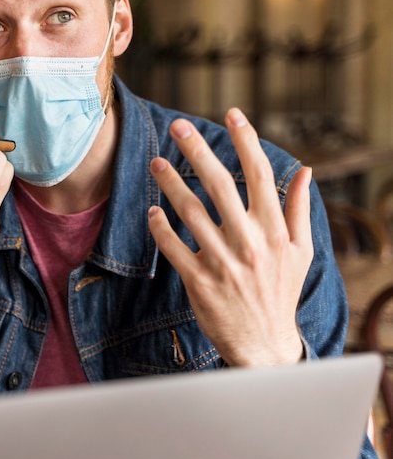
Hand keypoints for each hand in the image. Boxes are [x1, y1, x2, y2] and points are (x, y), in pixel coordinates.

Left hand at [148, 108, 312, 366]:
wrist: (265, 345)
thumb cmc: (281, 291)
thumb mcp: (302, 252)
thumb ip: (300, 209)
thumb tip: (305, 171)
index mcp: (275, 231)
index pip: (260, 175)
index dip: (246, 141)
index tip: (232, 114)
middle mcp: (250, 242)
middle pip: (220, 185)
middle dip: (197, 150)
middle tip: (177, 126)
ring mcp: (223, 262)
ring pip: (191, 212)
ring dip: (171, 183)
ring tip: (156, 162)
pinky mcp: (200, 281)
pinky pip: (174, 247)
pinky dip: (161, 227)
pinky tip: (152, 210)